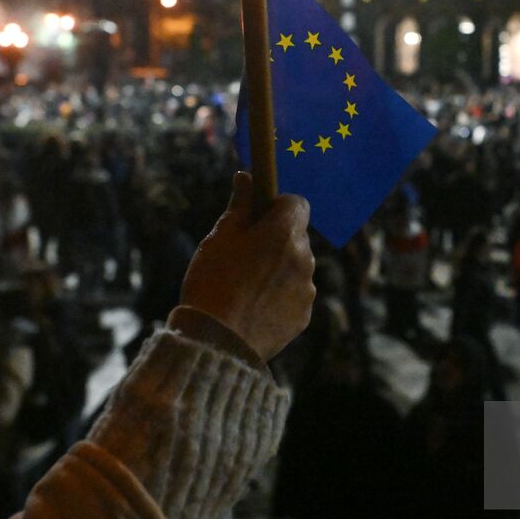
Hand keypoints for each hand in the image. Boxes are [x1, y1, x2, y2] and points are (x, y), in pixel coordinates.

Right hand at [179, 172, 314, 359]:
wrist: (216, 341)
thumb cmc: (213, 282)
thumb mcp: (220, 237)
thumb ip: (240, 206)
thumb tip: (246, 178)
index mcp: (284, 232)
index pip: (296, 203)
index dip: (277, 205)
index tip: (257, 216)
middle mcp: (304, 257)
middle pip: (297, 235)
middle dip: (276, 238)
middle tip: (245, 253)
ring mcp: (307, 288)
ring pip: (297, 266)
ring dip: (279, 267)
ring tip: (245, 285)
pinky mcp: (304, 315)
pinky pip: (295, 294)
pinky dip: (280, 295)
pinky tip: (253, 306)